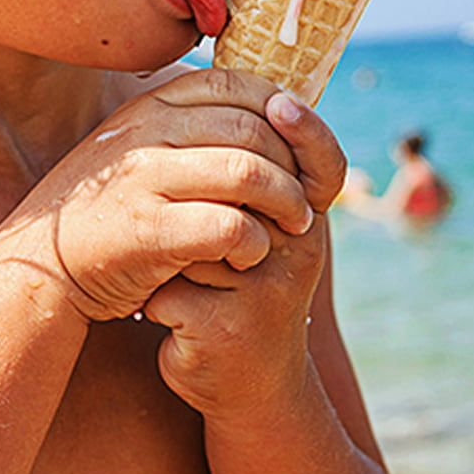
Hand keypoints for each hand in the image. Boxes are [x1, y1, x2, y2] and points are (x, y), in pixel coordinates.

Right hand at [3, 70, 324, 321]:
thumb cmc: (108, 213)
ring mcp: (142, 179)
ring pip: (250, 172)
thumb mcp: (140, 151)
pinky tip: (249, 256)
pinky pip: (230, 225)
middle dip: (299, 167)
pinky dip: (255, 242)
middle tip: (309, 203)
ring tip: (293, 228)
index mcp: (150, 105)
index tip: (303, 155)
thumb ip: (191, 128)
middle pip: (256, 129)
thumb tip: (274, 111)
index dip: (290, 116)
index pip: (241, 85)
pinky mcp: (145, 231)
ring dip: (287, 203)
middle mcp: (145, 132)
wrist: (39, 266)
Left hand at [140, 92, 348, 414]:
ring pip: (191, 239)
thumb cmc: (238, 292)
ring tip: (175, 280)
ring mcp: (266, 295)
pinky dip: (150, 299)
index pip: (323, 167)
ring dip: (166, 257)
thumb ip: (255, 181)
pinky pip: (166, 286)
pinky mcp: (226, 329)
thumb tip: (217, 89)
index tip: (283, 103)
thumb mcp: (260, 236)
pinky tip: (163, 318)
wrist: (242, 384)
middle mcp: (299, 257)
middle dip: (192, 206)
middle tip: (180, 229)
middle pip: (234, 193)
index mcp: (306, 227)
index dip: (308, 131)